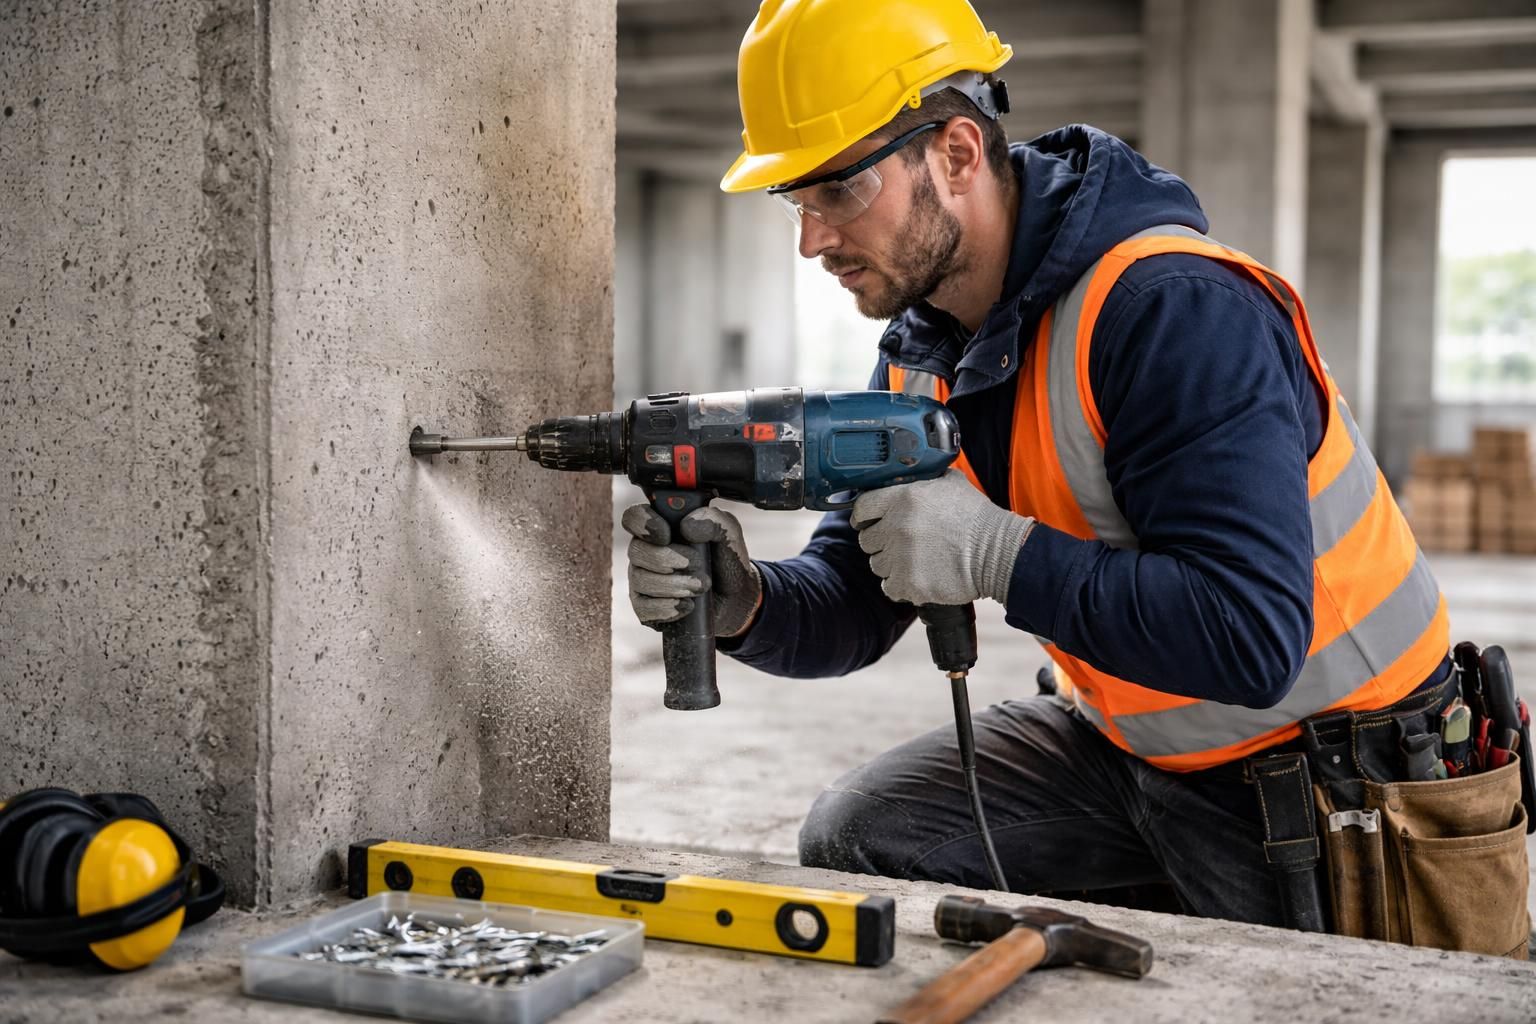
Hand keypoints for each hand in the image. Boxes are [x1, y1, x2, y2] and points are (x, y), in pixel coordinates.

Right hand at [622, 503, 763, 636]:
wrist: (735, 599)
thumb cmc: (726, 562)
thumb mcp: (729, 535)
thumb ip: (713, 520)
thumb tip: (687, 525)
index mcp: (661, 528)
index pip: (633, 517)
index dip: (643, 523)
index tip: (666, 535)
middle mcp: (646, 553)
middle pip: (636, 550)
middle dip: (667, 559)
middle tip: (696, 564)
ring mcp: (642, 581)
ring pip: (640, 580)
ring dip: (674, 585)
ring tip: (700, 587)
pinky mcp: (645, 608)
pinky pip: (643, 607)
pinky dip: (668, 607)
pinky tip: (688, 605)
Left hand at [851, 469, 1034, 605]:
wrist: (998, 551)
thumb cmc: (976, 517)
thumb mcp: (950, 482)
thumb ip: (923, 479)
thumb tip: (909, 475)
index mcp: (902, 498)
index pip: (862, 507)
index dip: (864, 516)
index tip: (868, 521)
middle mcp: (897, 526)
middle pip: (867, 539)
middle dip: (881, 541)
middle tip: (901, 543)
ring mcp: (901, 557)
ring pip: (877, 564)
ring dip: (891, 563)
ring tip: (915, 560)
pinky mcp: (910, 583)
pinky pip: (889, 587)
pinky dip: (900, 584)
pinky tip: (917, 576)